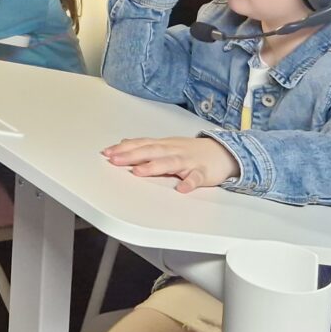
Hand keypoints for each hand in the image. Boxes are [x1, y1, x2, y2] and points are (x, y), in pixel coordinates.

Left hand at [102, 136, 240, 192]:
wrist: (223, 152)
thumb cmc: (192, 151)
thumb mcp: (167, 145)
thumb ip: (146, 145)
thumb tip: (125, 142)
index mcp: (164, 145)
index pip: (141, 144)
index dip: (124, 148)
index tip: (107, 152)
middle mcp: (174, 150)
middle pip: (151, 151)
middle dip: (131, 155)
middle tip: (114, 160)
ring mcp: (188, 161)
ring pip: (170, 162)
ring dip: (154, 166)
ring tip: (138, 171)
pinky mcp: (203, 172)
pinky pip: (196, 178)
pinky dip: (189, 183)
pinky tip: (182, 189)